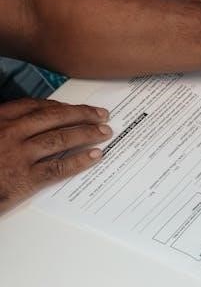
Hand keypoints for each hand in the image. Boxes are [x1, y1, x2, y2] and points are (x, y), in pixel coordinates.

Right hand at [0, 98, 112, 213]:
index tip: (75, 107)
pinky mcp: (25, 180)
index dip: (60, 106)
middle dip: (81, 114)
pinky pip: (59, 167)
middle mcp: (10, 133)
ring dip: (86, 133)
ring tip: (105, 132)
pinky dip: (80, 160)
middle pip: (53, 118)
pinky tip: (96, 155)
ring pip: (60, 139)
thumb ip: (6, 128)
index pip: (34, 107)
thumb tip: (28, 125)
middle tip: (101, 114)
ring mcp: (18, 156)